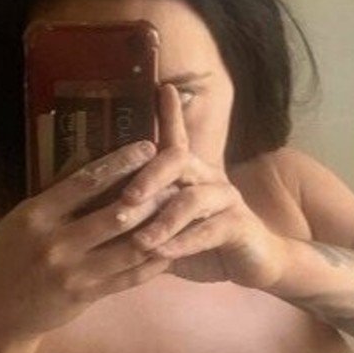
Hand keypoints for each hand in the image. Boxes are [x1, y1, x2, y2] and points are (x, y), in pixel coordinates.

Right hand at [0, 138, 175, 341]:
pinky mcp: (85, 296)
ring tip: (181, 211)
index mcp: (36, 216)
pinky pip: (128, 277)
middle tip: (177, 178)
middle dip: (152, 194)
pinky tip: (171, 249)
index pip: (86, 180)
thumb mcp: (19, 221)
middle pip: (116, 213)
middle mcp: (56, 243)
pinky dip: (152, 263)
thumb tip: (88, 158)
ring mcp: (73, 273)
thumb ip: (54, 196)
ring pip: (130, 247)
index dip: (121, 162)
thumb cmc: (6, 260)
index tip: (147, 147)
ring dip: (160, 228)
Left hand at [115, 84, 287, 288]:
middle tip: (125, 197)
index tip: (160, 88)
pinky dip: (183, 242)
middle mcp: (209, 178)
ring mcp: (226, 200)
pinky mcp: (240, 226)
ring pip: (192, 199)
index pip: (176, 138)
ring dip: (163, 220)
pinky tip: (163, 253)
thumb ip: (141, 219)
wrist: (256, 264)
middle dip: (149, 176)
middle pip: (178, 160)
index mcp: (190, 174)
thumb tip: (97, 215)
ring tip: (140, 240)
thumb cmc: (203, 245)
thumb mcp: (167, 230)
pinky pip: (210, 230)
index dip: (170, 114)